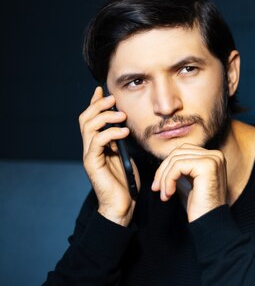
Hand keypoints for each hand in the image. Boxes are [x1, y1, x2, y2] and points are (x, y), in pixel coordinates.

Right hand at [79, 86, 139, 225]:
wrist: (122, 204)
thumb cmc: (127, 181)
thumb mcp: (127, 154)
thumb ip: (123, 140)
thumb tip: (128, 124)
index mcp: (98, 144)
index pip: (91, 118)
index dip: (94, 103)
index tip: (101, 89)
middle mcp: (90, 147)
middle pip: (85, 118)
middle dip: (98, 105)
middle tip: (113, 99)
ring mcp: (90, 155)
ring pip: (88, 127)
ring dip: (105, 117)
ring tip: (121, 115)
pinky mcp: (93, 164)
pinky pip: (97, 142)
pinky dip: (110, 133)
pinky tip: (123, 132)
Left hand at [151, 144, 227, 221]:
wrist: (210, 222)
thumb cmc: (200, 206)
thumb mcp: (191, 181)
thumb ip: (184, 167)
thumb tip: (165, 159)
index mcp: (213, 157)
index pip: (183, 150)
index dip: (167, 166)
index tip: (159, 184)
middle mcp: (215, 155)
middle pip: (178, 152)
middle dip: (163, 171)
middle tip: (157, 188)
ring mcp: (213, 159)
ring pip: (176, 159)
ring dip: (165, 178)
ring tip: (165, 194)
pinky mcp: (207, 166)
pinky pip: (178, 166)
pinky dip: (169, 180)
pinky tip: (169, 194)